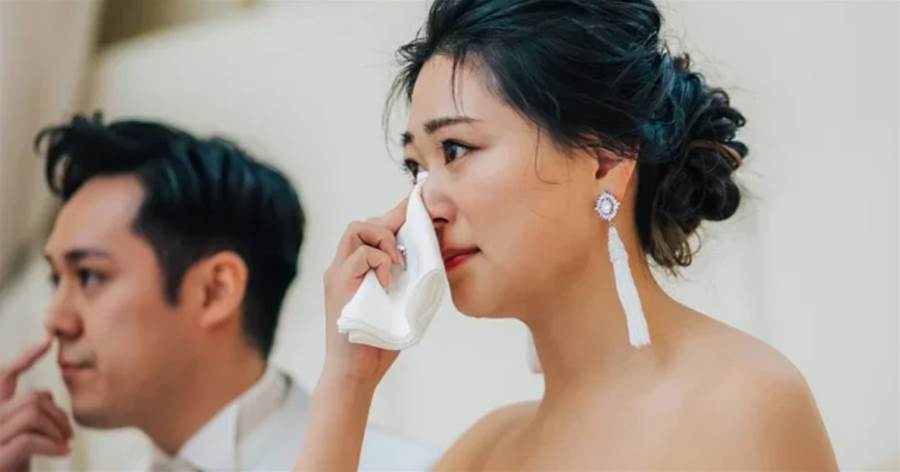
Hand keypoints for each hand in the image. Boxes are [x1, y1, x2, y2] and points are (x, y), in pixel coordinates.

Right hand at [0, 339, 71, 471]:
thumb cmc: (12, 465)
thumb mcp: (21, 435)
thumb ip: (27, 412)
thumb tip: (46, 393)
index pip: (4, 376)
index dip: (25, 357)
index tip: (47, 342)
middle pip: (32, 397)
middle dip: (58, 413)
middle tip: (69, 433)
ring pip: (32, 413)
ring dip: (56, 429)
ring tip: (64, 444)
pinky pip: (28, 439)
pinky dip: (52, 445)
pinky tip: (62, 452)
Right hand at [322, 198, 407, 385]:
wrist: (356, 372)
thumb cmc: (378, 342)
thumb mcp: (400, 302)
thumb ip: (407, 279)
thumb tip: (431, 259)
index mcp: (357, 269)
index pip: (372, 229)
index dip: (395, 216)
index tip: (418, 208)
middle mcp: (343, 266)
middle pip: (363, 223)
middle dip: (391, 223)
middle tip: (412, 238)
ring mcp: (339, 274)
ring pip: (356, 229)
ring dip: (383, 239)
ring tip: (397, 262)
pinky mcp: (339, 285)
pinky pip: (358, 255)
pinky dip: (378, 261)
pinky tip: (388, 279)